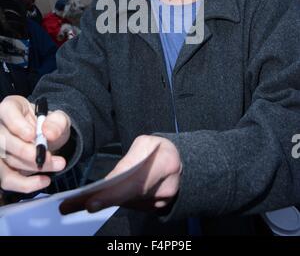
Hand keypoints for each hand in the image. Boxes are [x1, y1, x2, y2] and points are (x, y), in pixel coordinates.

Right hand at [0, 95, 70, 192]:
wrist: (49, 139)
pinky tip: (43, 181)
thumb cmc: (49, 125)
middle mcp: (0, 126)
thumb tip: (49, 133)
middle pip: (3, 140)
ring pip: (5, 161)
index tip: (33, 135)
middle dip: (27, 152)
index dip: (18, 125)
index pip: (7, 112)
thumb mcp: (59, 119)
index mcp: (11, 107)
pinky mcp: (2, 166)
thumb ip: (57, 122)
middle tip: (49, 156)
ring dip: (31, 167)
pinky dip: (24, 184)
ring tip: (55, 165)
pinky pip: (6, 179)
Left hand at [60, 135, 181, 214]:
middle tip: (68, 206)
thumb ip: (128, 161)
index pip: (135, 182)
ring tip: (73, 203)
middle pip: (128, 197)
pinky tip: (97, 198)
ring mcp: (162, 201)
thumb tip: (109, 181)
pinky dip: (115, 201)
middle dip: (97, 201)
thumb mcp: (145, 143)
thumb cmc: (159, 149)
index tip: (91, 202)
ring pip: (127, 203)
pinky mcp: (156, 209)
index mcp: (165, 163)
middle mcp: (165, 187)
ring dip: (102, 201)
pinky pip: (131, 205)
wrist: (181, 161)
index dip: (112, 194)